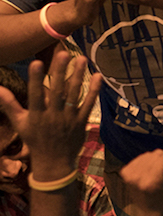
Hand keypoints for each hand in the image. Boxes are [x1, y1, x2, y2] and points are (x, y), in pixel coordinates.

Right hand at [0, 52, 101, 180]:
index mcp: (36, 115)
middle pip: (57, 90)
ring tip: (83, 59)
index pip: (35, 94)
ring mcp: (69, 118)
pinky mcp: (82, 121)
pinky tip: (98, 76)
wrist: (53, 162)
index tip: (36, 62)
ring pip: (74, 94)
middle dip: (60, 72)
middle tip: (64, 53)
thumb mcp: (20, 124)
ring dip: (79, 76)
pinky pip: (89, 104)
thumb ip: (10, 105)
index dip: (35, 79)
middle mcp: (52, 115)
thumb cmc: (35, 140)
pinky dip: (94, 91)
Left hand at [121, 150, 162, 215]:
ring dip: (153, 161)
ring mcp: (129, 176)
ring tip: (154, 175)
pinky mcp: (124, 173)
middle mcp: (137, 179)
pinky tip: (146, 172)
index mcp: (151, 183)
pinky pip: (138, 158)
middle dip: (161, 161)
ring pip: (147, 154)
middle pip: (155, 154)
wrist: (149, 212)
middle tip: (161, 176)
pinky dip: (144, 162)